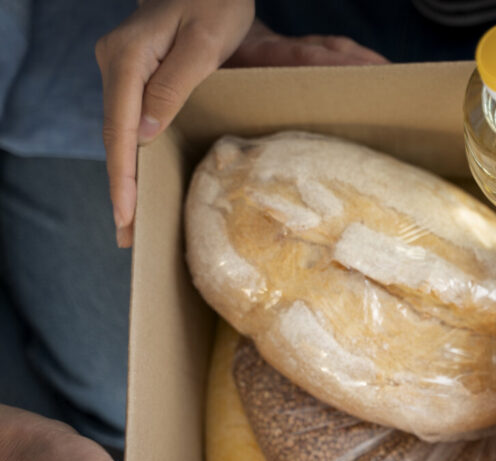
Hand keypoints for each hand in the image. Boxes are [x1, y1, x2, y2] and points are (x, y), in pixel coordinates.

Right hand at [96, 1, 388, 249]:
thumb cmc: (214, 2)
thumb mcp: (204, 43)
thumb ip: (173, 84)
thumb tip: (145, 132)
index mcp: (127, 57)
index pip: (119, 129)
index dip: (123, 177)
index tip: (125, 215)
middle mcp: (115, 64)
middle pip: (114, 137)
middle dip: (120, 189)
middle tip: (126, 236)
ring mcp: (121, 69)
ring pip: (120, 133)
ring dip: (126, 178)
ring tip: (130, 223)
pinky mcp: (135, 74)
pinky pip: (130, 122)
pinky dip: (134, 157)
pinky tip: (139, 184)